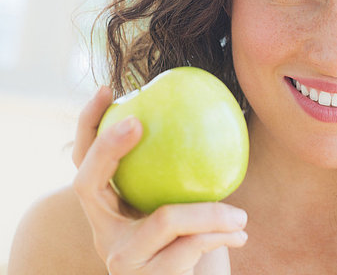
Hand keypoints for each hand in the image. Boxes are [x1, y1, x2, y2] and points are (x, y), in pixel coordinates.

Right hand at [72, 86, 247, 274]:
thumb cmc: (197, 240)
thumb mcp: (190, 201)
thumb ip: (189, 168)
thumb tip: (217, 106)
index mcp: (111, 208)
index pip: (85, 162)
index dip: (88, 124)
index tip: (108, 89)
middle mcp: (104, 232)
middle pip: (86, 183)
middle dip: (107, 147)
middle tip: (138, 123)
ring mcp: (120, 259)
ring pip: (164, 219)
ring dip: (211, 213)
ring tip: (240, 215)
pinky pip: (189, 246)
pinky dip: (221, 236)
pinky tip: (240, 235)